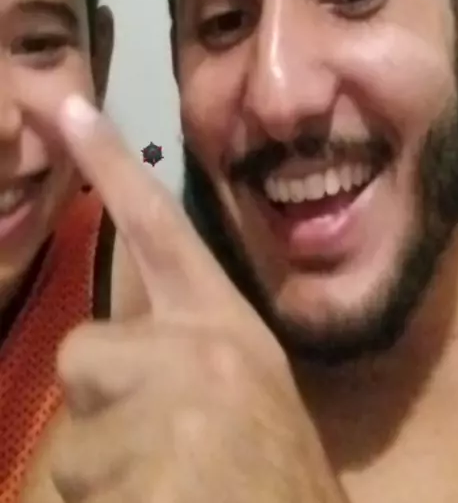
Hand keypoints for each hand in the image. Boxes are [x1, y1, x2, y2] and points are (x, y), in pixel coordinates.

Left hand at [22, 89, 345, 502]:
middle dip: (104, 402)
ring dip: (109, 467)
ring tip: (170, 486)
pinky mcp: (125, 465)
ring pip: (74, 434)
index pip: (159, 225)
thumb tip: (111, 351)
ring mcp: (157, 404)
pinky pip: (77, 489)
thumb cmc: (276, 470)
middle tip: (161, 448)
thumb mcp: (247, 391)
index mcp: (223, 326)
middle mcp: (189, 349)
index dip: (110, 164)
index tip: (66, 108)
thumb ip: (186, 353)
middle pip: (85, 350)